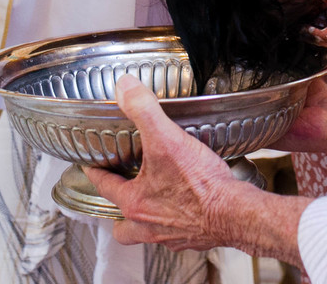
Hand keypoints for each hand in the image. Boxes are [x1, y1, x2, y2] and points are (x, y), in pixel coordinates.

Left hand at [83, 76, 236, 250]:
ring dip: (148, 221)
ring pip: (149, 233)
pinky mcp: (195, 238)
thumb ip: (144, 111)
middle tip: (124, 195)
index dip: (96, 173)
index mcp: (135, 203)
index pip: (104, 187)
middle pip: (123, 228)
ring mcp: (172, 235)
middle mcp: (149, 225)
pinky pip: (179, 234)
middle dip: (119, 215)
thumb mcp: (167, 139)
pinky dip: (180, 222)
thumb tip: (125, 88)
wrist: (235, 213)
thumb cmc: (201, 186)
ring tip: (155, 203)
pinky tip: (189, 206)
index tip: (91, 166)